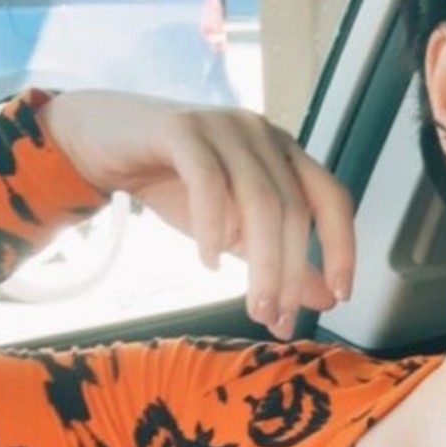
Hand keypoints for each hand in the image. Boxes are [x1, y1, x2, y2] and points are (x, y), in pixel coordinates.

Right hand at [40, 90, 355, 337]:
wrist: (104, 143)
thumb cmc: (173, 184)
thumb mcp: (235, 232)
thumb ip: (279, 259)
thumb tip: (326, 298)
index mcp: (283, 154)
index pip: (331, 198)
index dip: (342, 247)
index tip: (340, 296)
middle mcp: (261, 135)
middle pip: (293, 209)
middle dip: (290, 273)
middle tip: (276, 320)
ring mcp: (223, 126)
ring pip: (259, 200)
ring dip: (261, 263)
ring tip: (253, 306)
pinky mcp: (181, 128)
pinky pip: (208, 181)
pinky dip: (213, 227)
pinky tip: (209, 262)